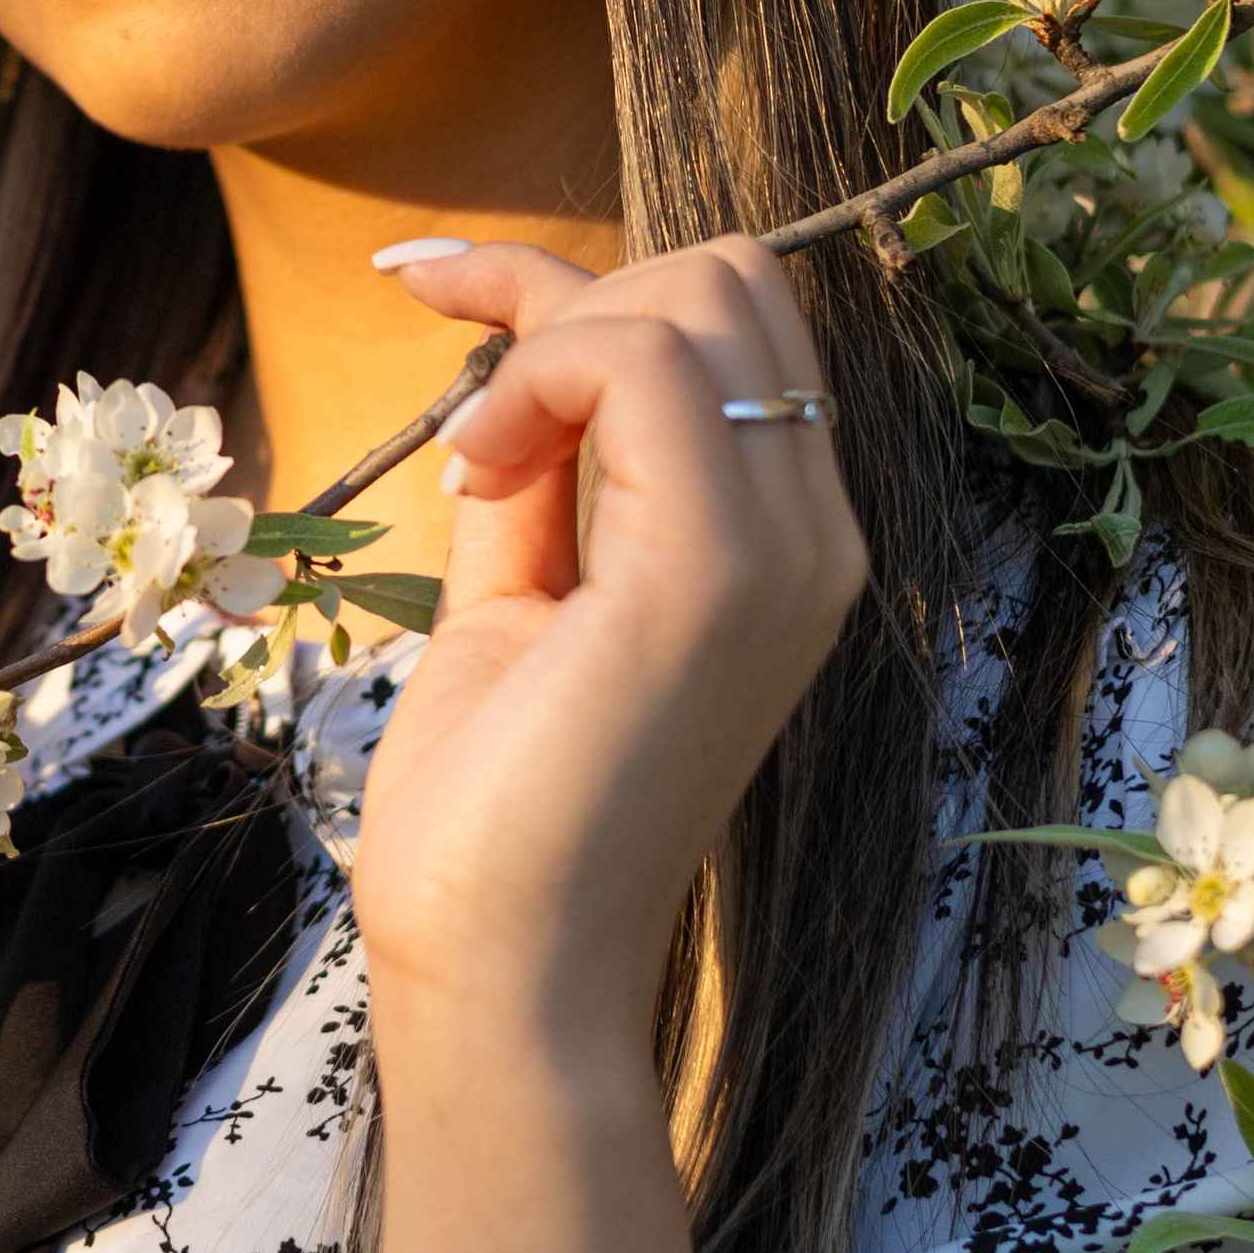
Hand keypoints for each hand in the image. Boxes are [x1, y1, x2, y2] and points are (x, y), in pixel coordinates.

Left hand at [350, 237, 864, 1066]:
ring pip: (699, 293)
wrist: (501, 971)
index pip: (730, 325)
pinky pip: (641, 363)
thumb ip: (540, 484)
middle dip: (573, 299)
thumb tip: (511, 371)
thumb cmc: (497, 814)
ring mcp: (785, 549)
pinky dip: (536, 375)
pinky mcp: (718, 570)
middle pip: (728, 281)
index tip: (438, 296)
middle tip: (475, 430)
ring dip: (547, 341)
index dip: (577, 286)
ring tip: (476, 473)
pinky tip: (480, 474)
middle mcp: (814, 535)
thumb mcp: (516, 599)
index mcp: (782, 543)